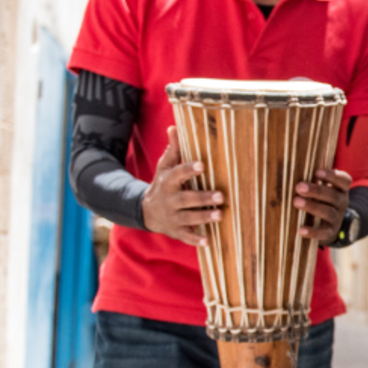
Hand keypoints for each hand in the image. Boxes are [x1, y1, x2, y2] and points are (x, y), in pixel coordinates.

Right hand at [142, 127, 222, 245]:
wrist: (146, 211)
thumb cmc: (163, 184)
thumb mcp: (164, 167)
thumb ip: (173, 150)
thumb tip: (174, 126)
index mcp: (168, 182)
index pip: (178, 174)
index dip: (188, 169)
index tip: (202, 164)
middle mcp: (170, 200)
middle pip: (186, 199)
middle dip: (202, 198)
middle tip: (221, 196)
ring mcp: (172, 217)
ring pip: (188, 218)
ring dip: (204, 218)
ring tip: (220, 215)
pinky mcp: (175, 231)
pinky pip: (185, 236)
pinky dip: (195, 239)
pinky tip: (209, 241)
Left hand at [294, 168, 351, 245]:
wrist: (331, 224)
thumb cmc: (321, 198)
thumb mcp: (323, 186)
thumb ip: (314, 177)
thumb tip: (295, 161)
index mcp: (341, 189)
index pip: (344, 180)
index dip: (332, 176)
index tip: (317, 172)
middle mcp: (342, 203)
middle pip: (333, 196)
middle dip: (316, 191)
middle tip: (299, 187)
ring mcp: (337, 218)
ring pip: (328, 212)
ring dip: (312, 206)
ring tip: (296, 201)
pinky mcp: (330, 232)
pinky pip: (323, 233)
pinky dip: (312, 232)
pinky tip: (300, 230)